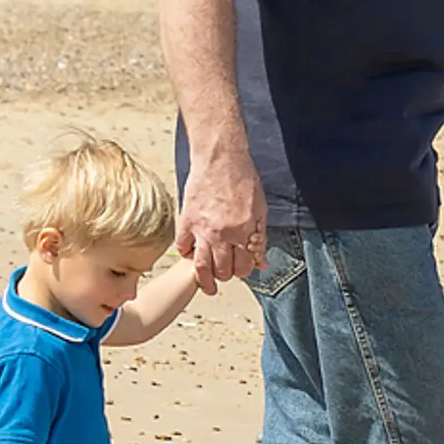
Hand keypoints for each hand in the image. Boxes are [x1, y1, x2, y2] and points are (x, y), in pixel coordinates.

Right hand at [177, 149, 266, 293]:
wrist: (221, 159)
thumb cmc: (244, 181)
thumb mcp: (260, 209)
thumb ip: (259, 237)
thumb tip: (261, 261)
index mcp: (243, 232)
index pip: (243, 267)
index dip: (244, 271)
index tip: (242, 268)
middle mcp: (222, 234)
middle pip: (222, 270)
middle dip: (226, 275)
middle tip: (226, 273)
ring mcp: (202, 229)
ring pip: (201, 266)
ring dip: (204, 279)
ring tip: (207, 284)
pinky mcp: (186, 221)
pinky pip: (182, 247)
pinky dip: (187, 255)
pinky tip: (192, 254)